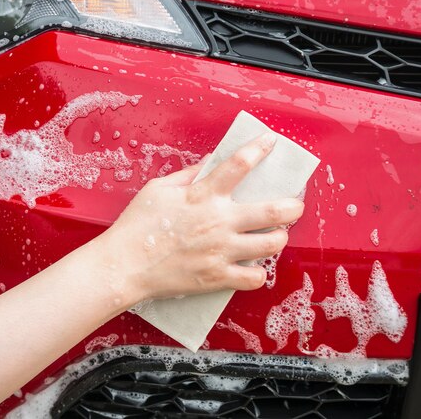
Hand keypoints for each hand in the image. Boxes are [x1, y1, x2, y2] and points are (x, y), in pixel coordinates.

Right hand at [100, 132, 304, 301]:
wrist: (124, 265)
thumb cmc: (137, 225)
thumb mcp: (159, 189)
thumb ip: (188, 174)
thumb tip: (210, 160)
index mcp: (203, 195)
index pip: (240, 164)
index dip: (259, 149)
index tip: (271, 142)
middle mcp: (219, 221)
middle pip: (272, 211)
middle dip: (292, 206)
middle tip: (295, 206)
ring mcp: (221, 251)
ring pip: (271, 244)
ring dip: (280, 238)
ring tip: (277, 236)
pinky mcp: (218, 277)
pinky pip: (254, 278)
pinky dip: (259, 274)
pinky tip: (255, 267)